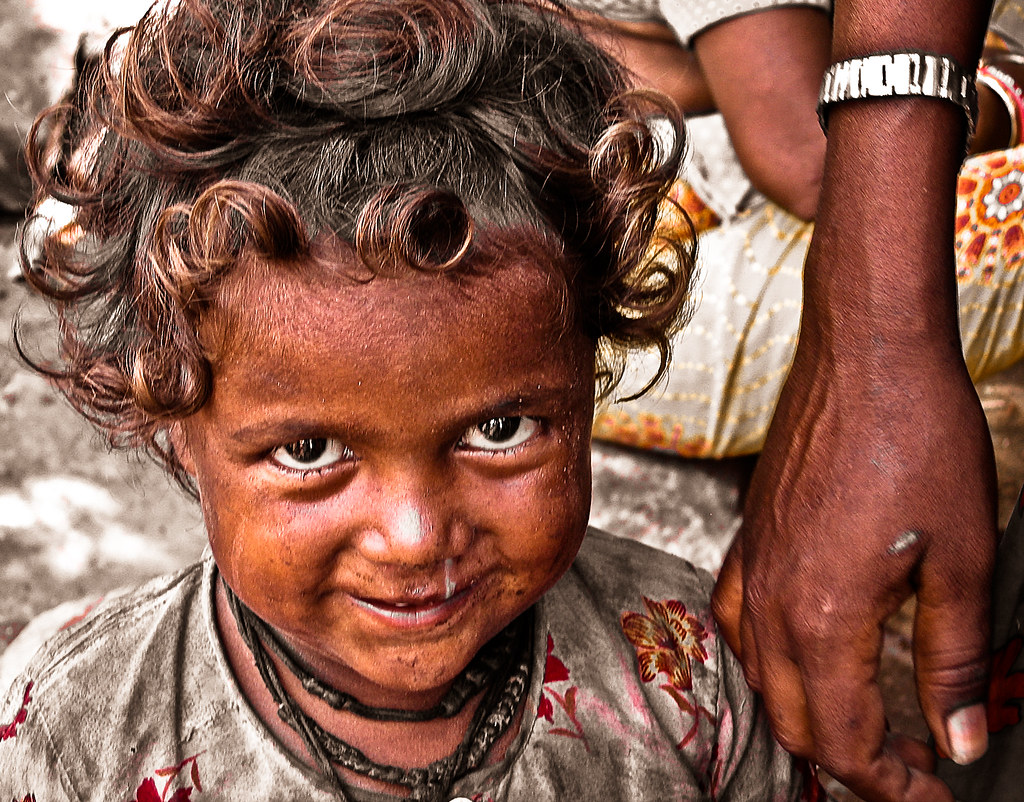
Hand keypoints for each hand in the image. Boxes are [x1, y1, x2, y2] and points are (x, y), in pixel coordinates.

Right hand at [712, 334, 997, 801]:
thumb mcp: (963, 559)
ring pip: (758, 676)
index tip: (934, 792)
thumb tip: (958, 738)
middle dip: (852, 763)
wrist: (868, 355)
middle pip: (794, 720)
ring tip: (860, 721)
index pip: (846, 739)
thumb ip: (953, 660)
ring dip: (806, 715)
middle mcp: (775, 600)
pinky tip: (794, 651)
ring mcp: (755, 565)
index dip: (893, 786)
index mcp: (825, 616)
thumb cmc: (918, 439)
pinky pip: (736, 619)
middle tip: (912, 767)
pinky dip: (765, 659)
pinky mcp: (751, 535)